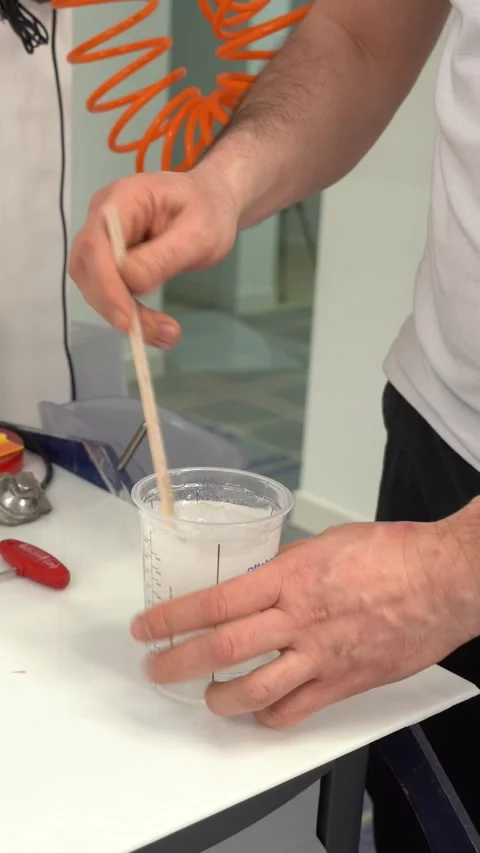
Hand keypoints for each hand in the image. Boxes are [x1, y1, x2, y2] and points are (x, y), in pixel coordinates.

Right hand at [68, 166, 238, 345]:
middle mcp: (102, 218)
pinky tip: (157, 329)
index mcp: (121, 200)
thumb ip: (164, 256)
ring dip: (125, 316)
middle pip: (87, 269)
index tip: (129, 319)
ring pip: (96, 286)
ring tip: (166, 334)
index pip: (95, 245)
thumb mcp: (198, 233)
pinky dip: (131, 315)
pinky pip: (111, 292)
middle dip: (114, 306)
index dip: (106, 286)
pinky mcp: (112, 261)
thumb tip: (132, 283)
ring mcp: (104, 240)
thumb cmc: (208, 210)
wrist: (212, 203)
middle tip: (154, 331)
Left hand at [131, 512, 478, 727]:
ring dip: (218, 699)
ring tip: (206, 696)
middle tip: (156, 668)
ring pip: (253, 692)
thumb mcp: (326, 544)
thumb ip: (287, 567)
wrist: (443, 580)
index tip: (148, 626)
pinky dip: (268, 717)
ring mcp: (320, 656)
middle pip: (222, 650)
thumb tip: (261, 579)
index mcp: (290, 576)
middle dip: (177, 662)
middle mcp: (298, 619)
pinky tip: (260, 711)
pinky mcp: (344, 682)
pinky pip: (295, 711)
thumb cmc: (392, 553)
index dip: (172, 617)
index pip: (215, 602)